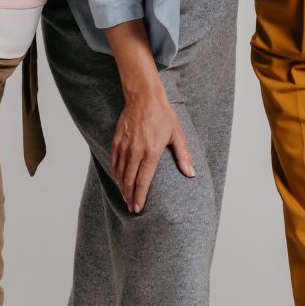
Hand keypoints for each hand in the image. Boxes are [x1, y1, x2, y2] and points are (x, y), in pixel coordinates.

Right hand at [111, 78, 193, 213]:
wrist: (144, 97)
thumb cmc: (163, 115)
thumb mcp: (178, 134)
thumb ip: (184, 156)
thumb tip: (191, 173)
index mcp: (151, 152)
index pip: (143, 181)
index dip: (140, 196)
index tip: (139, 208)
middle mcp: (135, 151)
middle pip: (129, 180)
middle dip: (130, 197)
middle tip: (132, 208)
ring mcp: (124, 146)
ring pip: (119, 173)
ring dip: (121, 187)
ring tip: (125, 198)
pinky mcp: (117, 140)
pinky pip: (113, 162)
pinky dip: (115, 173)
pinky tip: (118, 180)